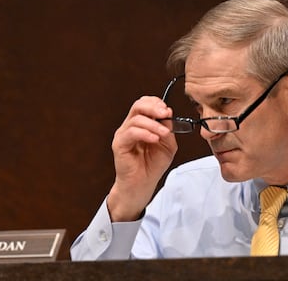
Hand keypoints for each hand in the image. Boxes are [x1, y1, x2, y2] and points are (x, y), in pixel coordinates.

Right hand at [107, 96, 177, 221]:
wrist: (142, 185)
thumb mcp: (168, 145)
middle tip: (165, 113)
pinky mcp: (119, 144)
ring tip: (163, 134)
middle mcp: (130, 126)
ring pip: (136, 119)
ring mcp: (123, 134)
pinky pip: (131, 132)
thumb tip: (168, 113)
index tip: (168, 110)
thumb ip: (168, 129)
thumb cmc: (153, 166)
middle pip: (138, 105)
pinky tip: (154, 139)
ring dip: (153, 124)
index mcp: (141, 124)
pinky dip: (145, 133)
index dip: (156, 103)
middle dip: (153, 107)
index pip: (145, 104)